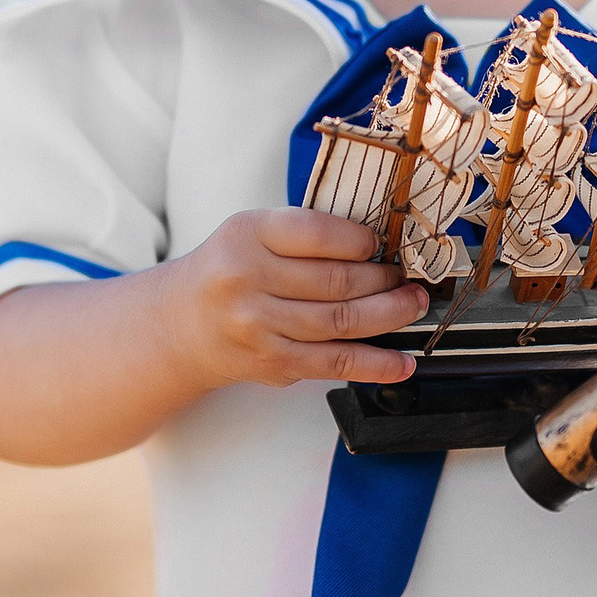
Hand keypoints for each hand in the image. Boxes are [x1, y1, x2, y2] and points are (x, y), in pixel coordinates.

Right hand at [160, 207, 425, 390]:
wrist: (183, 324)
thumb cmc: (230, 269)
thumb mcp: (253, 231)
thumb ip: (305, 234)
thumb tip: (378, 247)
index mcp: (247, 235)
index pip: (316, 233)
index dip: (360, 240)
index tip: (383, 244)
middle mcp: (248, 279)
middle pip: (337, 282)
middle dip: (386, 281)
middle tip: (410, 278)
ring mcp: (259, 326)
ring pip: (342, 323)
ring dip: (390, 316)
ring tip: (414, 306)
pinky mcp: (272, 363)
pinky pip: (333, 364)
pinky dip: (375, 365)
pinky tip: (401, 361)